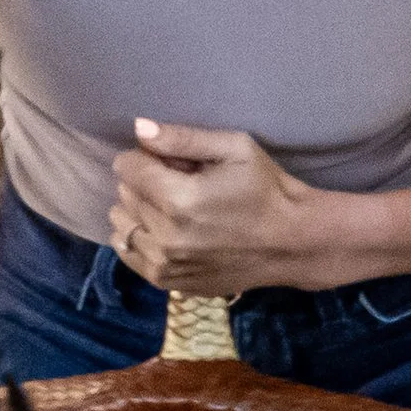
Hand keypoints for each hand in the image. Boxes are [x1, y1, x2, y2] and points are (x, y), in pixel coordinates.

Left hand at [106, 121, 343, 294]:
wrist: (290, 243)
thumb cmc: (266, 189)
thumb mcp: (234, 148)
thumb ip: (182, 138)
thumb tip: (139, 128)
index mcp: (179, 198)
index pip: (127, 167)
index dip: (142, 156)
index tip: (164, 158)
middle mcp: (166, 236)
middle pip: (123, 195)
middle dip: (141, 182)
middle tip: (174, 182)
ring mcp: (165, 264)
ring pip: (121, 227)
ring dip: (135, 211)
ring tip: (166, 208)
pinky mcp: (168, 282)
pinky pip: (129, 255)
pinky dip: (137, 239)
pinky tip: (159, 230)